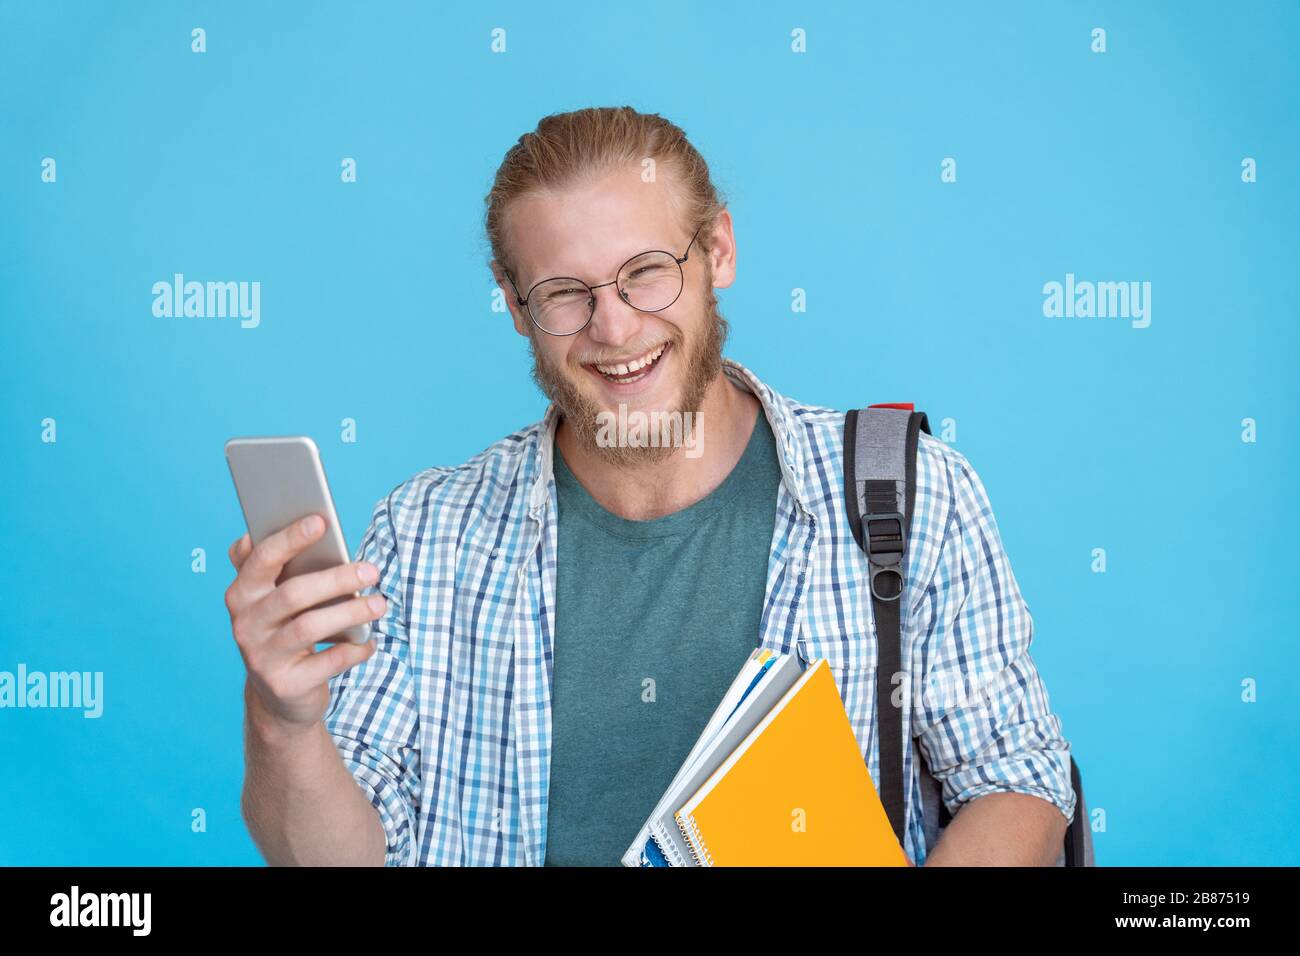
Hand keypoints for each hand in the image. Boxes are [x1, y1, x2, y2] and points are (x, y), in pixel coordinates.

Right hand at [224, 514, 385, 735]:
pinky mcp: (286, 685)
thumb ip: (269, 565)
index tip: (320, 521)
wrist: (279, 694)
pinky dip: (355, 649)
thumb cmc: (285, 630)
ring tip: (380, 604)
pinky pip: (328, 662)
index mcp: (242, 594)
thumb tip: (265, 531)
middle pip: (293, 593)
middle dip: (336, 579)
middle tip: (372, 571)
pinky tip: (370, 641)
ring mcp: (263, 657)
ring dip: (351, 612)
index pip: (262, 560)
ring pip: (310, 627)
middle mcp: (246, 624)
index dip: (290, 539)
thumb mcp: (272, 599)